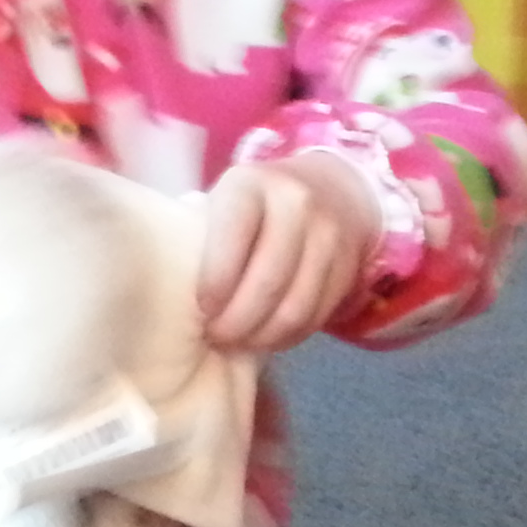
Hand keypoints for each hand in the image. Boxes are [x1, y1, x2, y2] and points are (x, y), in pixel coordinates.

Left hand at [198, 153, 380, 352]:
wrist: (329, 187)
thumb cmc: (255, 206)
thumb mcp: (225, 202)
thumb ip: (204, 237)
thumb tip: (177, 295)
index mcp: (250, 184)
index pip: (232, 237)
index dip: (216, 283)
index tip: (202, 311)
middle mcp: (295, 203)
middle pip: (267, 281)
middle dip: (237, 322)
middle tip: (217, 337)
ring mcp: (328, 233)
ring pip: (295, 306)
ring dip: (264, 336)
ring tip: (241, 342)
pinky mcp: (350, 265)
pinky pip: (318, 315)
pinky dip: (290, 336)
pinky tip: (269, 338)